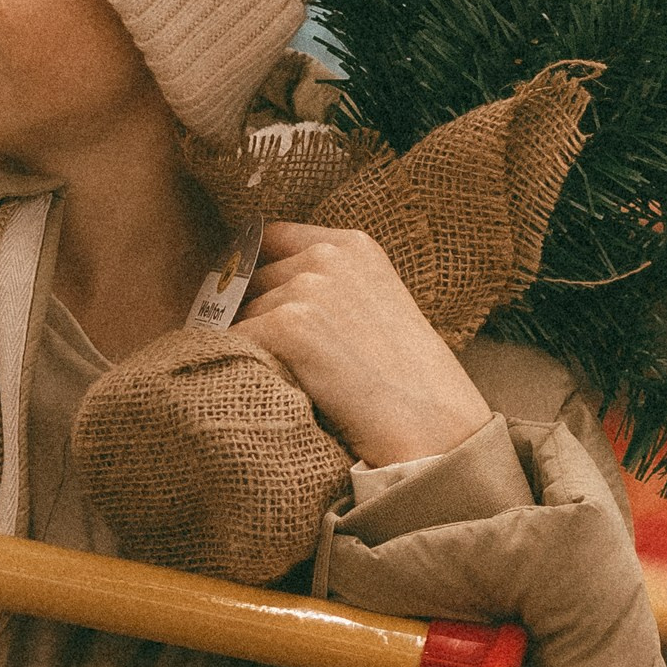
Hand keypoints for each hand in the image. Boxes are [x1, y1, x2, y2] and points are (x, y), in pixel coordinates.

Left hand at [235, 226, 491, 469]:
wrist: (432, 427)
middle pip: (250, 281)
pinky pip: (234, 345)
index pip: (269, 238)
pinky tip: (281, 390)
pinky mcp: (288, 326)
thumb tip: (246, 284)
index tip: (244, 299)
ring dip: (253, 349)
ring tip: (299, 381)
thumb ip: (325, 286)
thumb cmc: (405, 381)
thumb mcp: (373, 305)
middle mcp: (327, 256)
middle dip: (255, 318)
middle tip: (289, 363)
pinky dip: (243, 370)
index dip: (251, 272)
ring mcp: (307, 288)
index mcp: (352, 245)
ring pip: (241, 317)